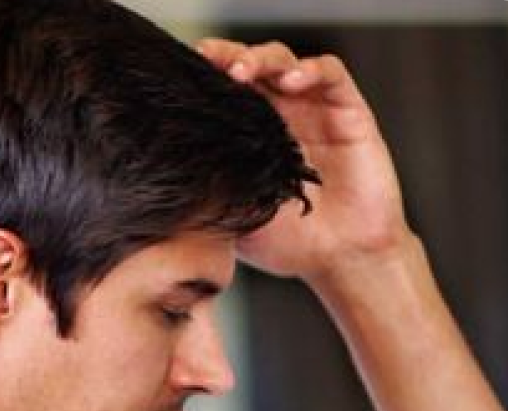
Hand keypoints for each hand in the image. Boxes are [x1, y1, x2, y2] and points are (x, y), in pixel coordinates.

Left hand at [196, 38, 411, 283]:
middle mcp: (277, 115)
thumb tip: (159, 175)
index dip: (202, 79)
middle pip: (249, 66)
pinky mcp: (348, 111)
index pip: (221, 93)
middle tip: (206, 60)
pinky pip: (331, 74)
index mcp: (245, 136)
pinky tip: (292, 82)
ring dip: (261, 58)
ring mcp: (312, 109)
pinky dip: (311, 70)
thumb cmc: (286, 242)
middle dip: (225, 57)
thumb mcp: (232, 216)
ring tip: (241, 72)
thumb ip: (206, 190)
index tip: (178, 77)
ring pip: (285, 62)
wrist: (340, 258)